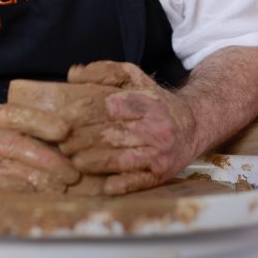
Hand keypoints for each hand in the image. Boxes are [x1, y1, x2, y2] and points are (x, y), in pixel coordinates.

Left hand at [63, 61, 199, 194]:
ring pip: (122, 159)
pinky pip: (139, 181)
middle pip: (113, 135)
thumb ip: (104, 72)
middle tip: (63, 144)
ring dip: (94, 162)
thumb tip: (73, 75)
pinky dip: (121, 184)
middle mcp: (155, 128)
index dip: (85, 114)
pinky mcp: (162, 173)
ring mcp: (159, 152)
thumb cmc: (154, 101)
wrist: (195, 124)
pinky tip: (105, 186)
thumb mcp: (134, 78)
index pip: (112, 108)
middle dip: (83, 140)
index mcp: (146, 102)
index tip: (64, 119)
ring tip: (75, 161)